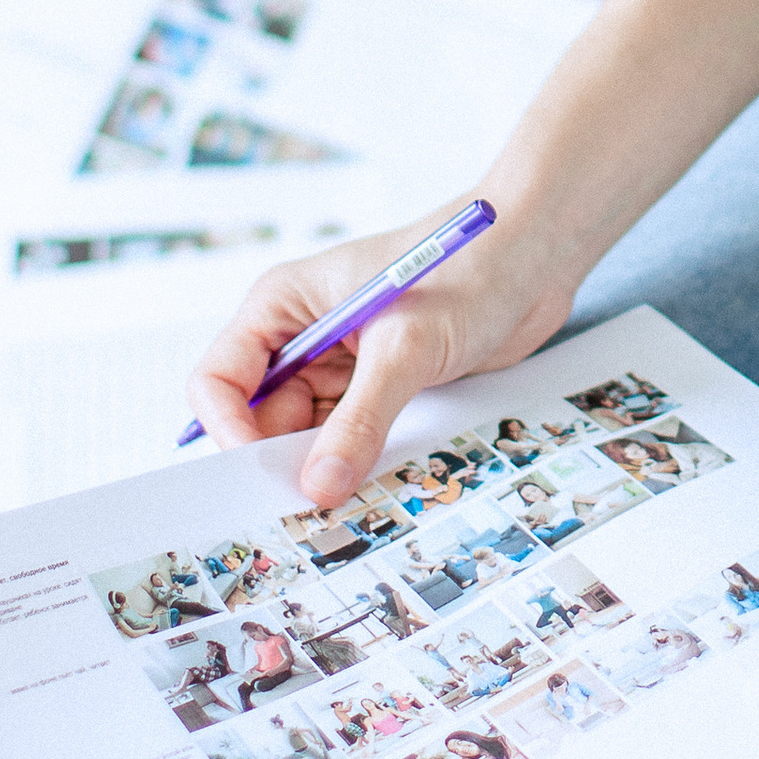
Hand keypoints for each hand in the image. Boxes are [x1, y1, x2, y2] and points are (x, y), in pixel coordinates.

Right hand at [186, 200, 582, 501]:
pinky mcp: (383, 384)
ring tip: (354, 493)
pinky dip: (362, 459)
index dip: (228, 431)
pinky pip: (354, 436)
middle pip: (262, 418)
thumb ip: (361, 420)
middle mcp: (304, 334)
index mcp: (284, 304)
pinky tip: (381, 478)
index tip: (261, 474)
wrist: (538, 254)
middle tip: (313, 504)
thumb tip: (318, 486)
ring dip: (328, 464)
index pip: (220, 380)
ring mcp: (344, 363)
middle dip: (283, 459)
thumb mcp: (407, 348)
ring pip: (310, 434)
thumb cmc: (469, 269)